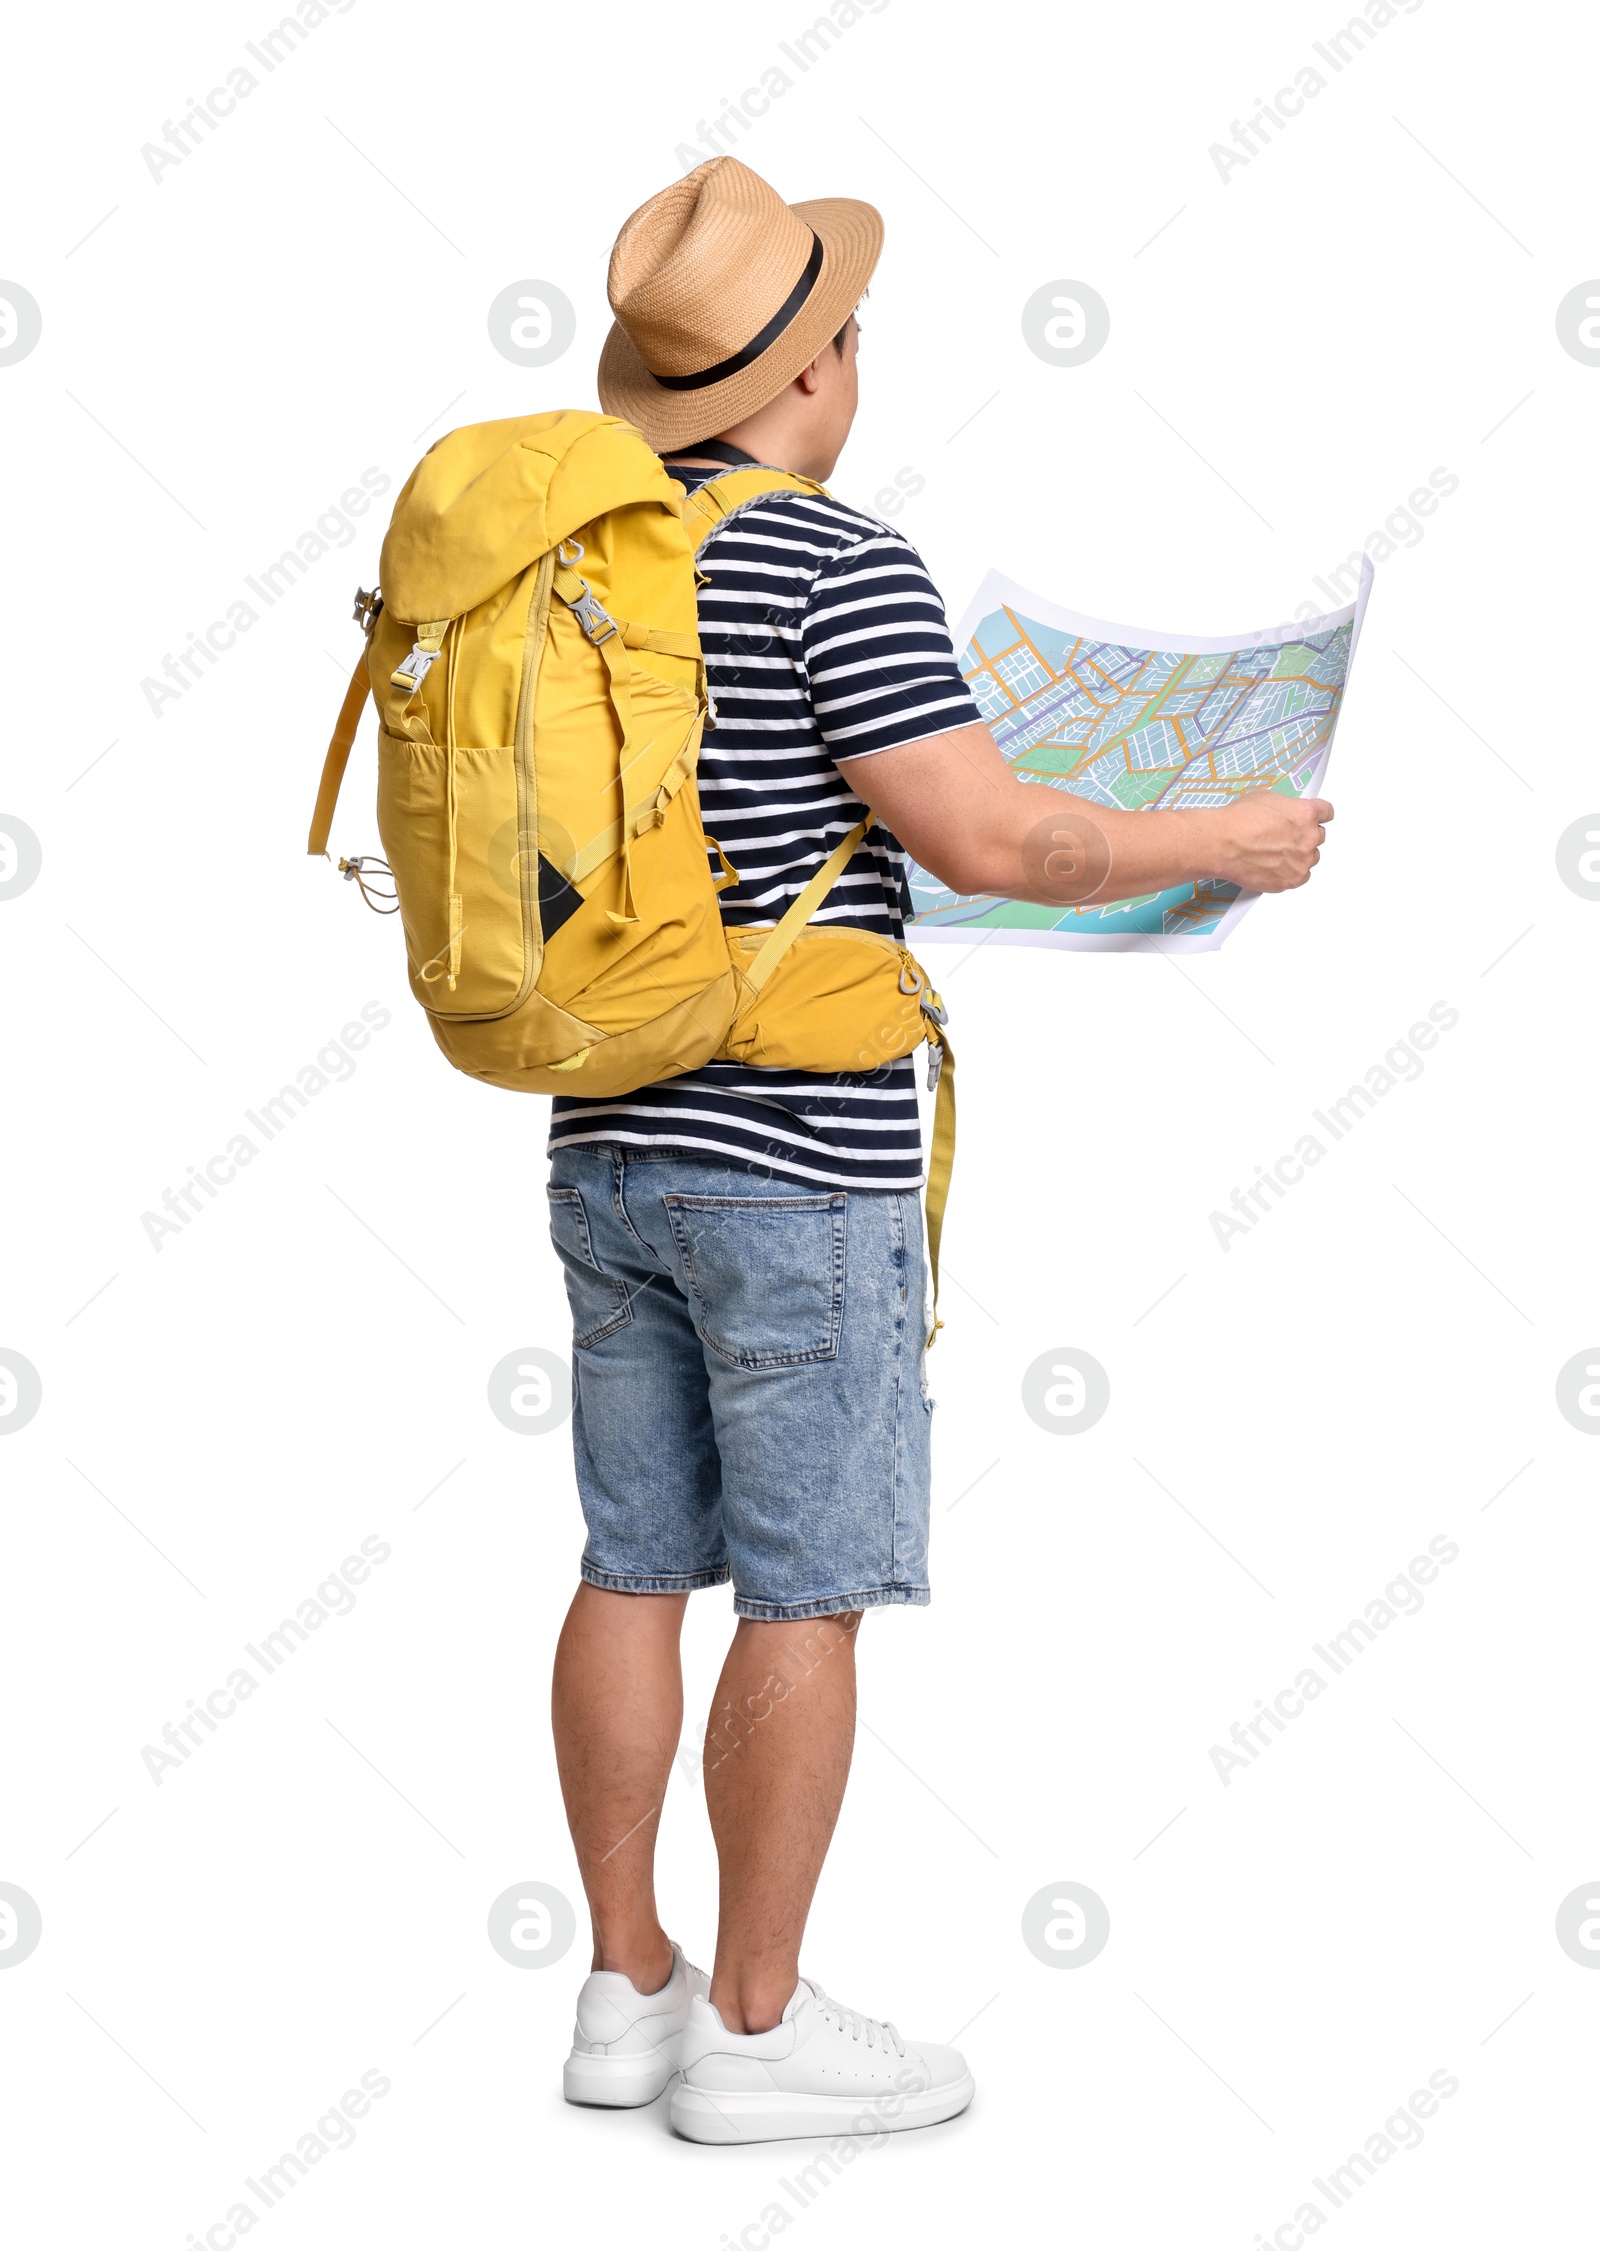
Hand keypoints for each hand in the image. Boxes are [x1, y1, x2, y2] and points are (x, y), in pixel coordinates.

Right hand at [1208, 792, 1332, 892]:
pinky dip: (1291, 872)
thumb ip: (1286, 807)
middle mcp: (1309, 837)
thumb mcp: (1266, 798)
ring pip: (1311, 858)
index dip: (1318, 815)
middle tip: (1285, 837)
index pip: (1327, 812)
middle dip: (1304, 835)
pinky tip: (1275, 866)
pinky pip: (1301, 877)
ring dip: (1299, 855)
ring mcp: (1302, 861)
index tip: (1313, 818)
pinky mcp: (1292, 880)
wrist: (1220, 844)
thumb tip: (1285, 813)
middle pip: (1319, 836)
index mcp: (1306, 813)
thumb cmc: (1237, 822)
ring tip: (1276, 853)